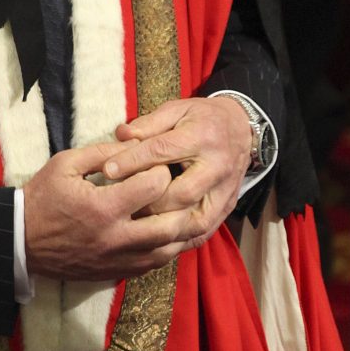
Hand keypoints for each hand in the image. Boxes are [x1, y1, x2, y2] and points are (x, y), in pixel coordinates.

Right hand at [23, 142, 181, 279]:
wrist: (21, 239)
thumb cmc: (42, 196)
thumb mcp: (66, 163)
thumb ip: (102, 152)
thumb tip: (135, 144)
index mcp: (103, 207)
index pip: (154, 186)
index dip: (161, 169)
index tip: (158, 161)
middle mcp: (116, 238)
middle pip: (170, 224)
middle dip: (180, 201)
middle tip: (177, 184)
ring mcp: (119, 260)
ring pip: (168, 249)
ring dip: (180, 227)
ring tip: (180, 206)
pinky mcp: (117, 272)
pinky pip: (155, 264)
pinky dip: (168, 247)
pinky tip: (167, 230)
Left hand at [104, 97, 251, 249]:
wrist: (241, 128)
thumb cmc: (201, 118)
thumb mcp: (176, 110)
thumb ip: (149, 123)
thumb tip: (121, 135)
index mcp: (201, 136)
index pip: (162, 151)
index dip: (133, 161)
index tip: (108, 170)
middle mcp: (217, 166)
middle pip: (180, 192)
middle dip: (148, 201)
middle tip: (120, 203)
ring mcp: (224, 191)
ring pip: (193, 220)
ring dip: (163, 226)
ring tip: (135, 226)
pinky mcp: (226, 207)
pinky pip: (203, 232)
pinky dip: (179, 240)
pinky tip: (157, 240)